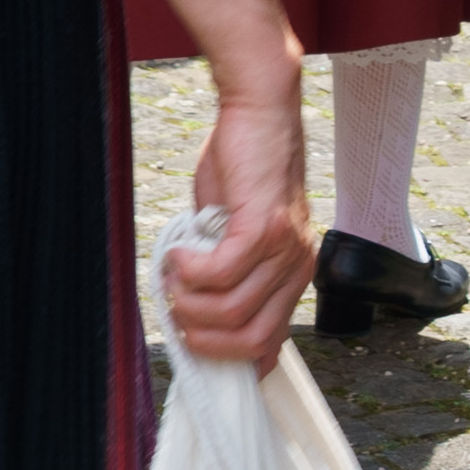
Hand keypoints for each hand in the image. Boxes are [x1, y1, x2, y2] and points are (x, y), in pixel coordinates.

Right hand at [163, 91, 312, 364]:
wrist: (260, 112)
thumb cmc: (244, 167)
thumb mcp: (238, 229)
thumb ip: (227, 267)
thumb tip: (192, 306)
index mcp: (293, 274)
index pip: (272, 343)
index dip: (233, 358)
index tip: (198, 349)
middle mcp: (297, 267)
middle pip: (253, 339)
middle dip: (207, 342)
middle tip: (177, 316)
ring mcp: (283, 249)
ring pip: (232, 310)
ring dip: (190, 303)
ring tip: (173, 278)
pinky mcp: (262, 225)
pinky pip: (221, 272)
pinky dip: (190, 271)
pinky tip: (178, 253)